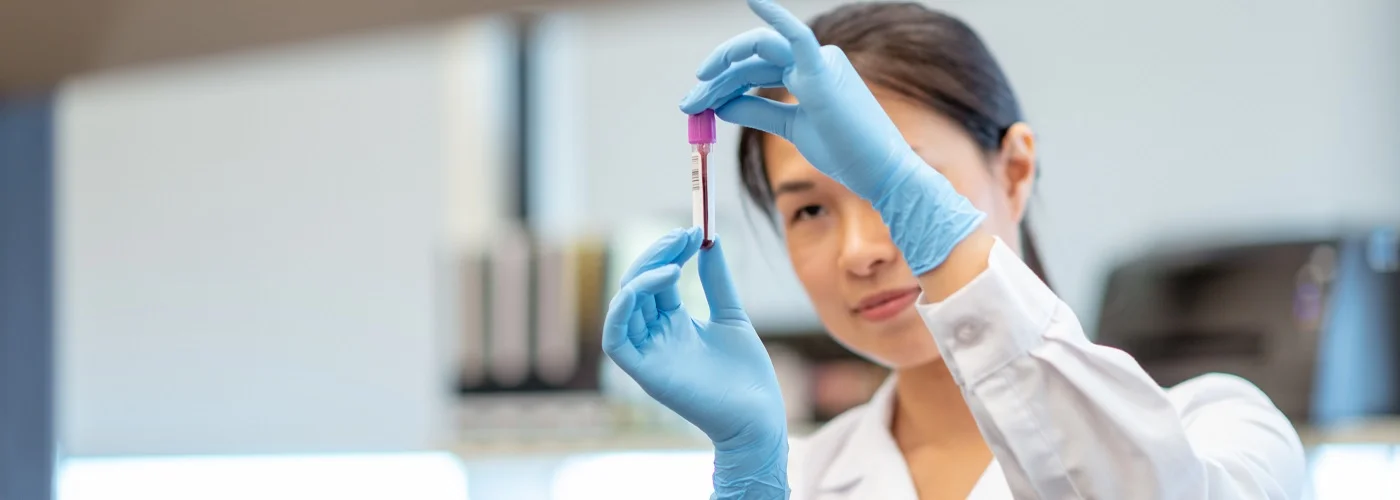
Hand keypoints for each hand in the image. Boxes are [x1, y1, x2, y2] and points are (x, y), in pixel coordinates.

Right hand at [602, 227, 787, 495]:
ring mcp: (646, 353)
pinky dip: (623, 306)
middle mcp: (654, 336)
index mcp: (672, 323)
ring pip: (623, 304)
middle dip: (656, 254)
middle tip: (685, 234)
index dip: (669, 251)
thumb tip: (710, 239)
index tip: (694, 230)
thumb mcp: (731, 315)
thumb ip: (716, 280)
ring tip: (676, 257)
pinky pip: (614, 338)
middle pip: (636, 285)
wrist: (759, 416)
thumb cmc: (746, 374)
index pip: (657, 279)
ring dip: (643, 273)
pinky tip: (654, 282)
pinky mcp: (643, 373)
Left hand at [679, 0, 984, 274]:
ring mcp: (821, 63)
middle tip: (688, 102)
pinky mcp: (823, 73)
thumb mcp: (792, 128)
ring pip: (760, 54)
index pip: (757, 70)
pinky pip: (795, 37)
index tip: (697, 102)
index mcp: (810, 72)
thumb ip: (758, 112)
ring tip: (697, 94)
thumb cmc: (846, 152)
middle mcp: (815, 61)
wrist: (879, 173)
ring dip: (724, 71)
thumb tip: (722, 104)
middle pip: (753, 61)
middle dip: (717, 78)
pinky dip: (774, 16)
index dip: (724, 83)